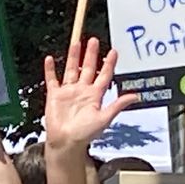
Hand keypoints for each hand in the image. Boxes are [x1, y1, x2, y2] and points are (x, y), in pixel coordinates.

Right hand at [42, 38, 137, 154]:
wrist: (66, 143)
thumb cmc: (85, 134)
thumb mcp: (105, 118)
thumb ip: (117, 105)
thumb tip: (135, 96)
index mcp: (95, 96)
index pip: (104, 75)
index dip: (109, 63)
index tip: (113, 51)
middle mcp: (82, 91)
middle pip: (87, 68)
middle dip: (91, 54)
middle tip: (94, 40)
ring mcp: (68, 92)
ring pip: (71, 69)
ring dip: (73, 57)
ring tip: (75, 43)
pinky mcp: (54, 95)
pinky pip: (52, 79)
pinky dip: (50, 70)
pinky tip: (49, 59)